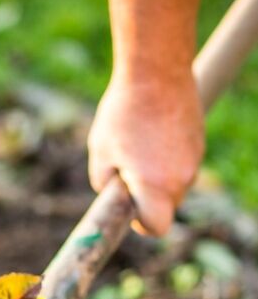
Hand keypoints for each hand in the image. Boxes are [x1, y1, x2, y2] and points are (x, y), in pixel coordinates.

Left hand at [87, 72, 204, 235]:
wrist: (156, 70)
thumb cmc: (123, 113)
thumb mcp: (100, 153)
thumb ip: (105, 185)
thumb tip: (115, 196)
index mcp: (155, 186)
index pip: (156, 228)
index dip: (141, 225)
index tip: (129, 211)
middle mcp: (181, 178)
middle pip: (165, 209)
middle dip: (146, 199)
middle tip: (125, 172)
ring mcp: (194, 161)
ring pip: (173, 187)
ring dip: (156, 179)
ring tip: (137, 148)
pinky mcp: (198, 145)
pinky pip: (180, 166)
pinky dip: (166, 161)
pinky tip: (151, 136)